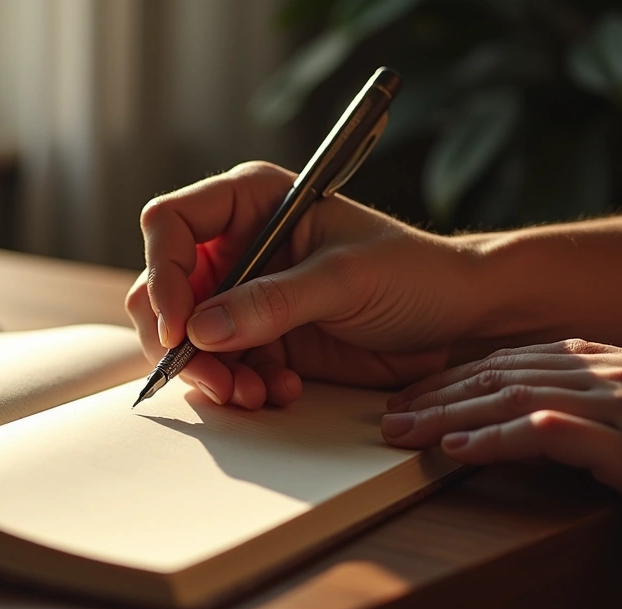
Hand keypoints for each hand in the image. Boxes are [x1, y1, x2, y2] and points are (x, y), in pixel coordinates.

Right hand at [126, 161, 482, 408]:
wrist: (458, 320)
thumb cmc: (415, 273)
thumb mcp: (345, 280)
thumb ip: (272, 302)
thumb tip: (200, 330)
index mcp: (250, 202)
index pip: (170, 224)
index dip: (164, 274)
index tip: (181, 327)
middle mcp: (235, 246)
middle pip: (164, 288)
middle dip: (179, 338)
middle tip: (214, 376)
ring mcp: (242, 295)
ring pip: (183, 336)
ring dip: (209, 372)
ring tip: (252, 393)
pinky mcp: (257, 339)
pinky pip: (217, 366)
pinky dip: (237, 386)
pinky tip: (279, 391)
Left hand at [383, 339, 621, 511]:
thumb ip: (590, 409)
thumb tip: (532, 422)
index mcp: (608, 366)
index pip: (515, 363)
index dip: (457, 377)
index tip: (415, 395)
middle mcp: (609, 378)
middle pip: (504, 378)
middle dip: (439, 395)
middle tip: (390, 416)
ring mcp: (621, 408)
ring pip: (515, 400)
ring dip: (450, 415)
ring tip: (404, 432)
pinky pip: (552, 436)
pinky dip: (499, 440)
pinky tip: (458, 449)